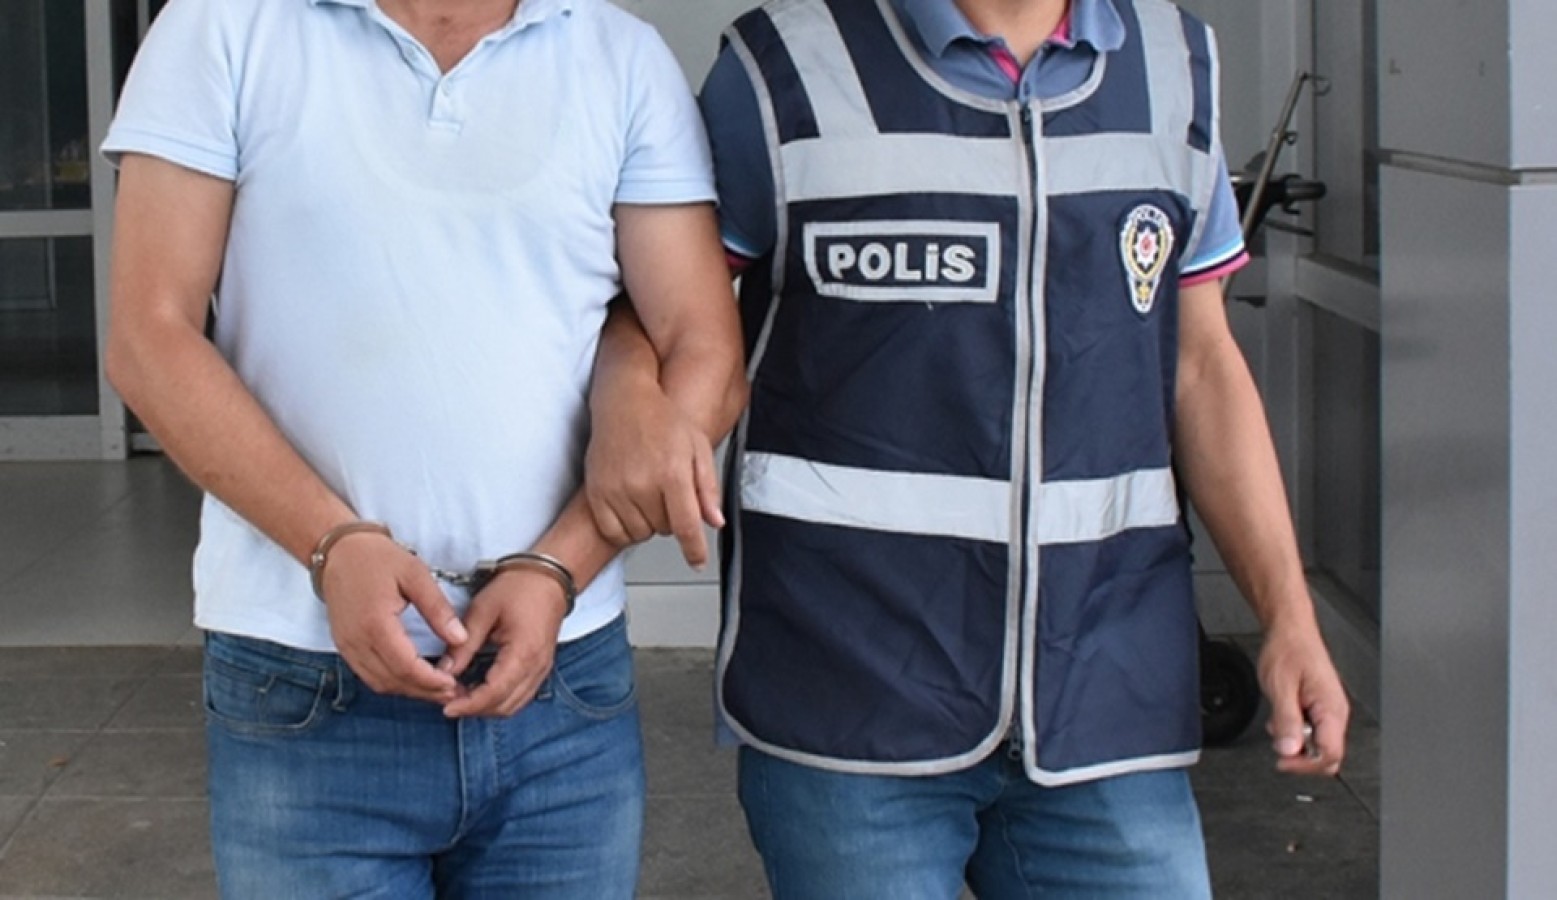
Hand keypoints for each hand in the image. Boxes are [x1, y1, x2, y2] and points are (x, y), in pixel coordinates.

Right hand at [319, 531, 467, 702]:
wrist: (339, 552)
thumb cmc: (378, 558)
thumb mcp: (415, 574)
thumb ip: (437, 609)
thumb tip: (460, 638)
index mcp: (375, 624)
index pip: (406, 666)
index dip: (431, 681)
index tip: (455, 683)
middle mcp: (357, 641)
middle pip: (393, 681)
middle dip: (425, 691)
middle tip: (454, 692)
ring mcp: (347, 646)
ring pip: (380, 683)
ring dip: (409, 690)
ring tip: (438, 689)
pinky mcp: (345, 647)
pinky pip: (369, 675)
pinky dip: (392, 682)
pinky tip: (414, 678)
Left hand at [438, 567, 569, 717]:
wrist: (549, 578)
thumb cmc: (517, 588)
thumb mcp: (483, 611)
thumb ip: (463, 645)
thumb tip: (444, 671)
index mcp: (523, 652)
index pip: (495, 693)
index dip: (469, 705)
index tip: (446, 707)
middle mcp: (537, 667)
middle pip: (504, 706)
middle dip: (475, 709)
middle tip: (448, 700)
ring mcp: (542, 669)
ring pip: (513, 705)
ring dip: (487, 707)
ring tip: (461, 696)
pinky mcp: (541, 668)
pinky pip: (521, 695)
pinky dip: (499, 699)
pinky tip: (480, 689)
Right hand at [585, 378, 722, 568]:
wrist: (624, 402)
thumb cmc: (663, 420)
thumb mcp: (698, 448)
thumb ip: (708, 488)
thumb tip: (715, 522)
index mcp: (672, 473)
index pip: (686, 526)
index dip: (694, 550)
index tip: (697, 562)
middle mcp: (642, 484)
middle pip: (664, 530)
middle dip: (672, 518)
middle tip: (667, 490)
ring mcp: (616, 490)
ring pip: (640, 533)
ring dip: (648, 522)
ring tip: (647, 493)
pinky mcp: (596, 493)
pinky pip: (613, 532)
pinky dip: (624, 527)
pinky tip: (630, 505)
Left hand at [1257, 618, 1349, 775]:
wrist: (1289, 630)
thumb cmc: (1288, 650)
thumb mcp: (1280, 687)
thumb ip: (1286, 721)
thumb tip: (1289, 750)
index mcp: (1332, 709)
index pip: (1330, 754)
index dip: (1305, 764)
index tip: (1283, 761)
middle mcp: (1335, 712)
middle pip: (1328, 755)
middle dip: (1302, 758)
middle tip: (1279, 746)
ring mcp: (1329, 711)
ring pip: (1318, 745)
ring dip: (1296, 743)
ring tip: (1279, 724)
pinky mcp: (1319, 708)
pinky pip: (1311, 732)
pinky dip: (1295, 732)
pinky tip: (1282, 718)